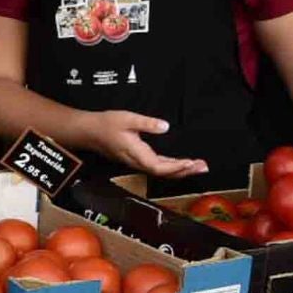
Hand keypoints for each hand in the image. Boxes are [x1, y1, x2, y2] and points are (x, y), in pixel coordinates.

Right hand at [78, 110, 209, 178]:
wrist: (89, 132)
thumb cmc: (105, 125)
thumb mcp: (127, 119)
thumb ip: (147, 123)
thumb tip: (165, 126)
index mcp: (136, 153)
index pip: (158, 166)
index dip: (175, 167)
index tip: (190, 162)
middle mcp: (137, 162)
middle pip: (164, 173)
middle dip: (184, 171)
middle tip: (203, 167)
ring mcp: (137, 162)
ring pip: (162, 172)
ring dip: (180, 171)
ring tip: (197, 166)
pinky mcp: (137, 160)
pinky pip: (157, 168)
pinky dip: (172, 167)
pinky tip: (181, 164)